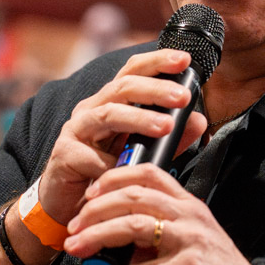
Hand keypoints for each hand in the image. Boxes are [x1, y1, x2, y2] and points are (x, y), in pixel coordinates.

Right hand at [37, 50, 207, 226]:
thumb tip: (199, 121)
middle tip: (183, 97)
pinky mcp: (64, 155)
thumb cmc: (107, 171)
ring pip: (108, 115)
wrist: (68, 204)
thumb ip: (172, 137)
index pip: (133, 71)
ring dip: (139, 119)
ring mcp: (76, 130)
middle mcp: (92, 109)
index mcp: (111, 102)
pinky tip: (129, 170)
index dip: (157, 62)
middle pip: (122, 87)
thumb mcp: (144, 151)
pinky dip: (113, 163)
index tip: (185, 60)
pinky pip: (92, 157)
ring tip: (166, 126)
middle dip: (155, 89)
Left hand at [64, 163, 253, 264]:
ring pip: (133, 226)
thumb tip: (118, 242)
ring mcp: (188, 240)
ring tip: (76, 249)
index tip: (91, 193)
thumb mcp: (185, 243)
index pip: (149, 174)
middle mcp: (188, 216)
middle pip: (134, 196)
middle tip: (74, 225)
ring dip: (97, 236)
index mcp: (188, 205)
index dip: (115, 178)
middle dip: (96, 208)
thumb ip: (154, 236)